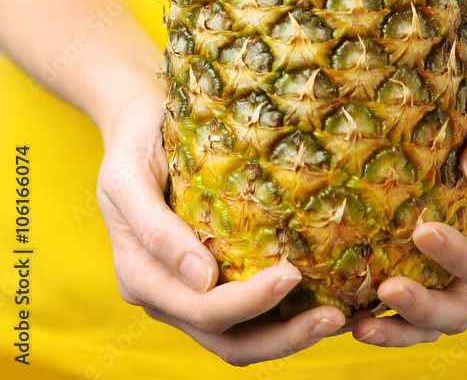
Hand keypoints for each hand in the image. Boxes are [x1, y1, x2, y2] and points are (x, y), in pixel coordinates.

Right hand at [96, 92, 346, 366]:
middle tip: (333, 316)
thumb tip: (201, 278)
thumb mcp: (129, 178)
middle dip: (282, 336)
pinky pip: (247, 316)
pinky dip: (283, 318)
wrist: (137, 128)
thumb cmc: (135, 145)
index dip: (247, 302)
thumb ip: (155, 230)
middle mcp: (164, 297)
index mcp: (140, 277)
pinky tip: (322, 301)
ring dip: (289, 336)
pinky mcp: (210, 281)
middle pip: (227, 340)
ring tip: (336, 317)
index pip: (201, 309)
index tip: (292, 274)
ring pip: (241, 339)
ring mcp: (187, 294)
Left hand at [352, 64, 466, 346]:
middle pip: (460, 307)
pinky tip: (336, 309)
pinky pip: (391, 301)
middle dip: (426, 308)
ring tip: (355, 324)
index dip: (461, 257)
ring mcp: (437, 262)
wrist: (447, 86)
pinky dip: (372, 314)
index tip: (422, 230)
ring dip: (396, 329)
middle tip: (387, 288)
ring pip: (426, 321)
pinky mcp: (402, 258)